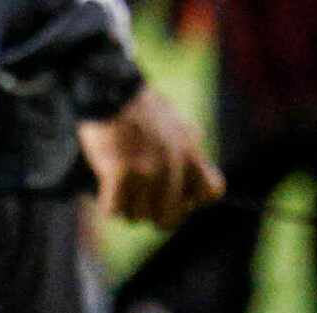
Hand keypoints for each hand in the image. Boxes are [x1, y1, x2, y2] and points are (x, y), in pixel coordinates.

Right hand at [74, 85, 223, 230]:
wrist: (110, 90)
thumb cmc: (140, 106)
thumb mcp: (176, 121)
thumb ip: (189, 142)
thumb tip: (197, 151)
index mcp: (190, 152)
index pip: (211, 192)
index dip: (193, 200)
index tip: (178, 194)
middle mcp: (173, 165)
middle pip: (170, 218)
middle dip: (154, 213)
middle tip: (141, 199)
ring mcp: (146, 171)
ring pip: (138, 217)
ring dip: (127, 207)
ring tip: (121, 189)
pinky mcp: (119, 173)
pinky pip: (113, 209)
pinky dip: (106, 204)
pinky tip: (105, 191)